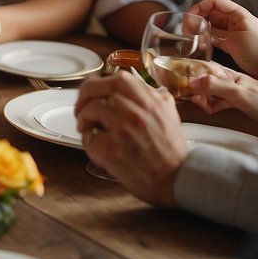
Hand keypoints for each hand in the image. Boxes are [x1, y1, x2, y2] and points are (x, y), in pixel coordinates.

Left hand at [74, 72, 188, 206]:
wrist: (177, 180)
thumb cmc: (171, 152)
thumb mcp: (169, 115)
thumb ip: (153, 98)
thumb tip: (138, 88)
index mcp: (151, 101)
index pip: (119, 78)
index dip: (100, 83)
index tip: (94, 92)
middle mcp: (137, 111)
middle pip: (98, 89)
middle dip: (84, 97)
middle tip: (81, 109)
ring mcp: (123, 129)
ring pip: (91, 110)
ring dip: (84, 119)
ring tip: (89, 129)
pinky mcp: (111, 149)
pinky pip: (89, 136)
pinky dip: (89, 141)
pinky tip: (98, 147)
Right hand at [187, 0, 257, 84]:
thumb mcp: (237, 36)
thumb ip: (217, 29)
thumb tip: (198, 26)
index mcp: (238, 14)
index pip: (214, 2)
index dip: (199, 7)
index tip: (189, 17)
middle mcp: (234, 21)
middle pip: (210, 13)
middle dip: (196, 18)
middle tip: (186, 29)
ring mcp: (232, 32)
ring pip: (210, 25)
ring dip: (199, 29)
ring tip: (191, 37)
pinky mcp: (230, 44)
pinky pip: (213, 37)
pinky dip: (204, 39)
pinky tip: (200, 45)